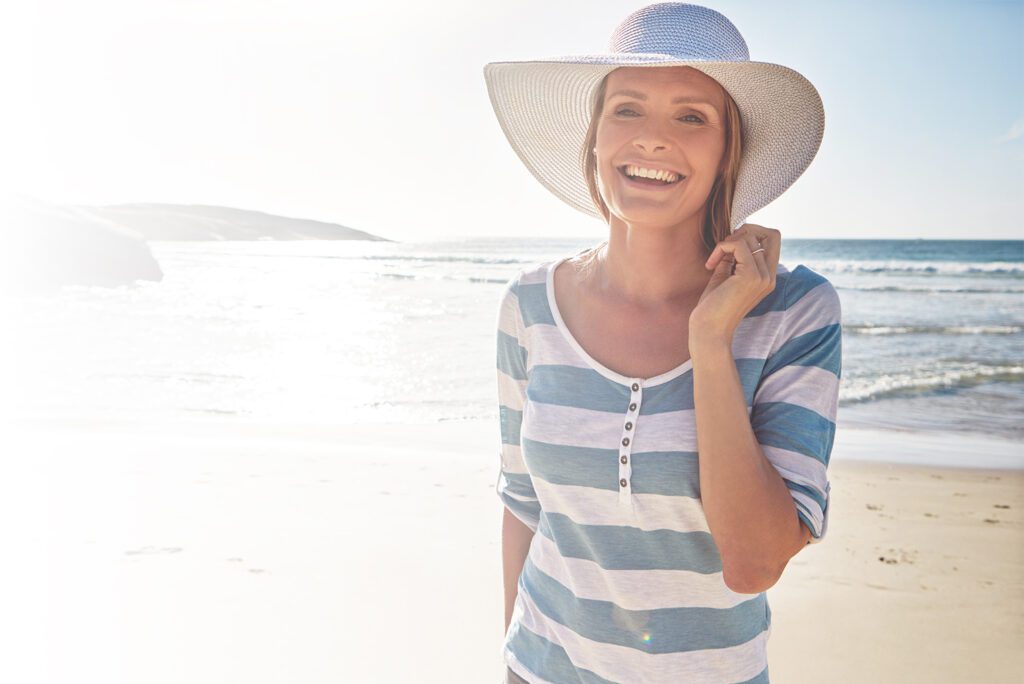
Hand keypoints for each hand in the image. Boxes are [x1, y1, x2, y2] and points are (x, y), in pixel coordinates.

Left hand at [690, 224, 780, 341]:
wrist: (708, 330)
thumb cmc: (713, 307)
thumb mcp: (725, 276)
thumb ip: (733, 259)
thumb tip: (733, 238)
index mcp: (767, 277)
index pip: (772, 241)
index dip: (751, 235)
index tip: (729, 248)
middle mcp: (770, 276)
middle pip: (772, 233)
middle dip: (746, 231)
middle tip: (724, 247)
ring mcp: (763, 276)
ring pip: (751, 237)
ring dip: (727, 242)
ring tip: (714, 261)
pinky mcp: (751, 276)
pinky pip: (738, 244)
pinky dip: (721, 248)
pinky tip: (710, 265)